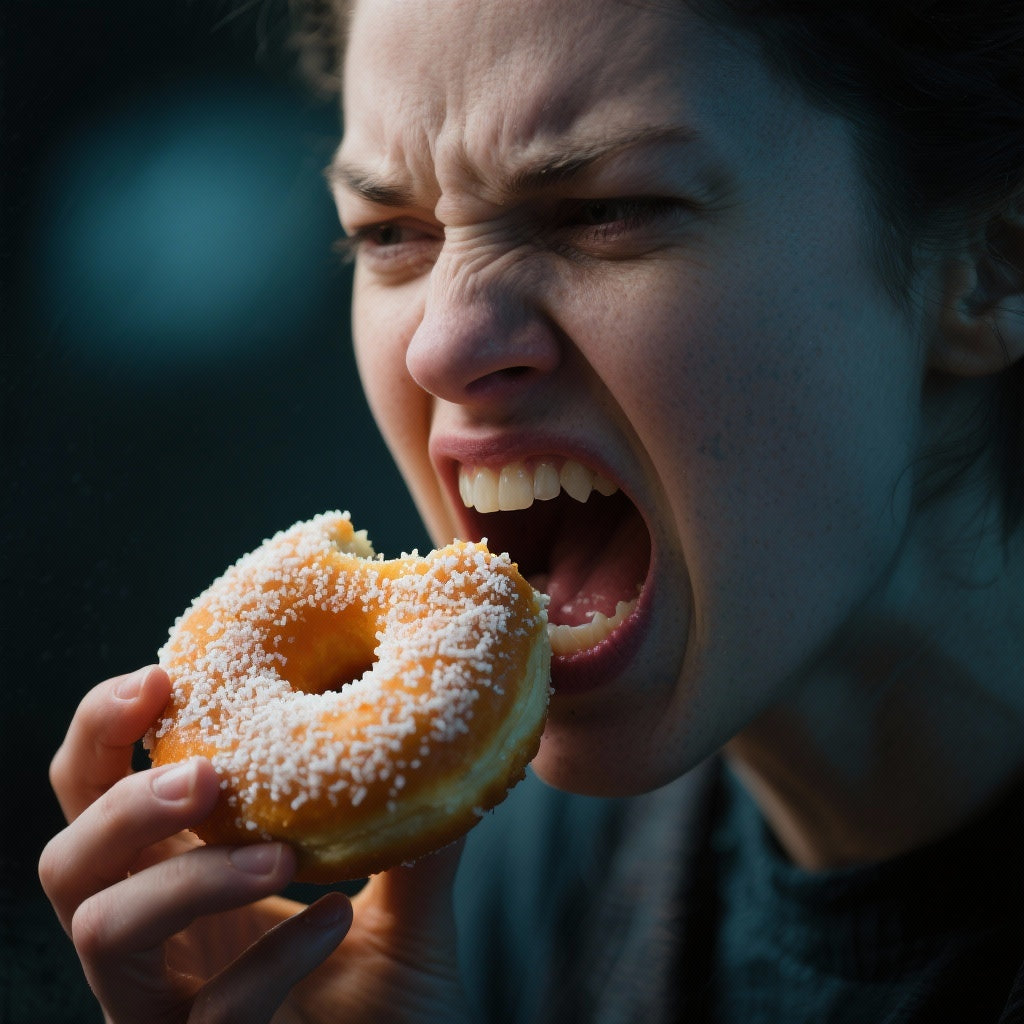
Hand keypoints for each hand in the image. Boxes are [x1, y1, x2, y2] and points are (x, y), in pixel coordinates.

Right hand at [39, 666, 471, 1023]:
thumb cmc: (397, 1013)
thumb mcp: (409, 913)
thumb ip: (416, 838)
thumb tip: (447, 742)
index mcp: (190, 883)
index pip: (104, 797)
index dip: (107, 734)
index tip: (163, 675)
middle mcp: (162, 944)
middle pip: (67, 861)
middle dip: (119, 799)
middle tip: (204, 770)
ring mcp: (166, 1012)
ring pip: (101, 931)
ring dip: (185, 876)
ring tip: (280, 852)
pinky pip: (206, 1015)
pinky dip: (271, 959)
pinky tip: (336, 922)